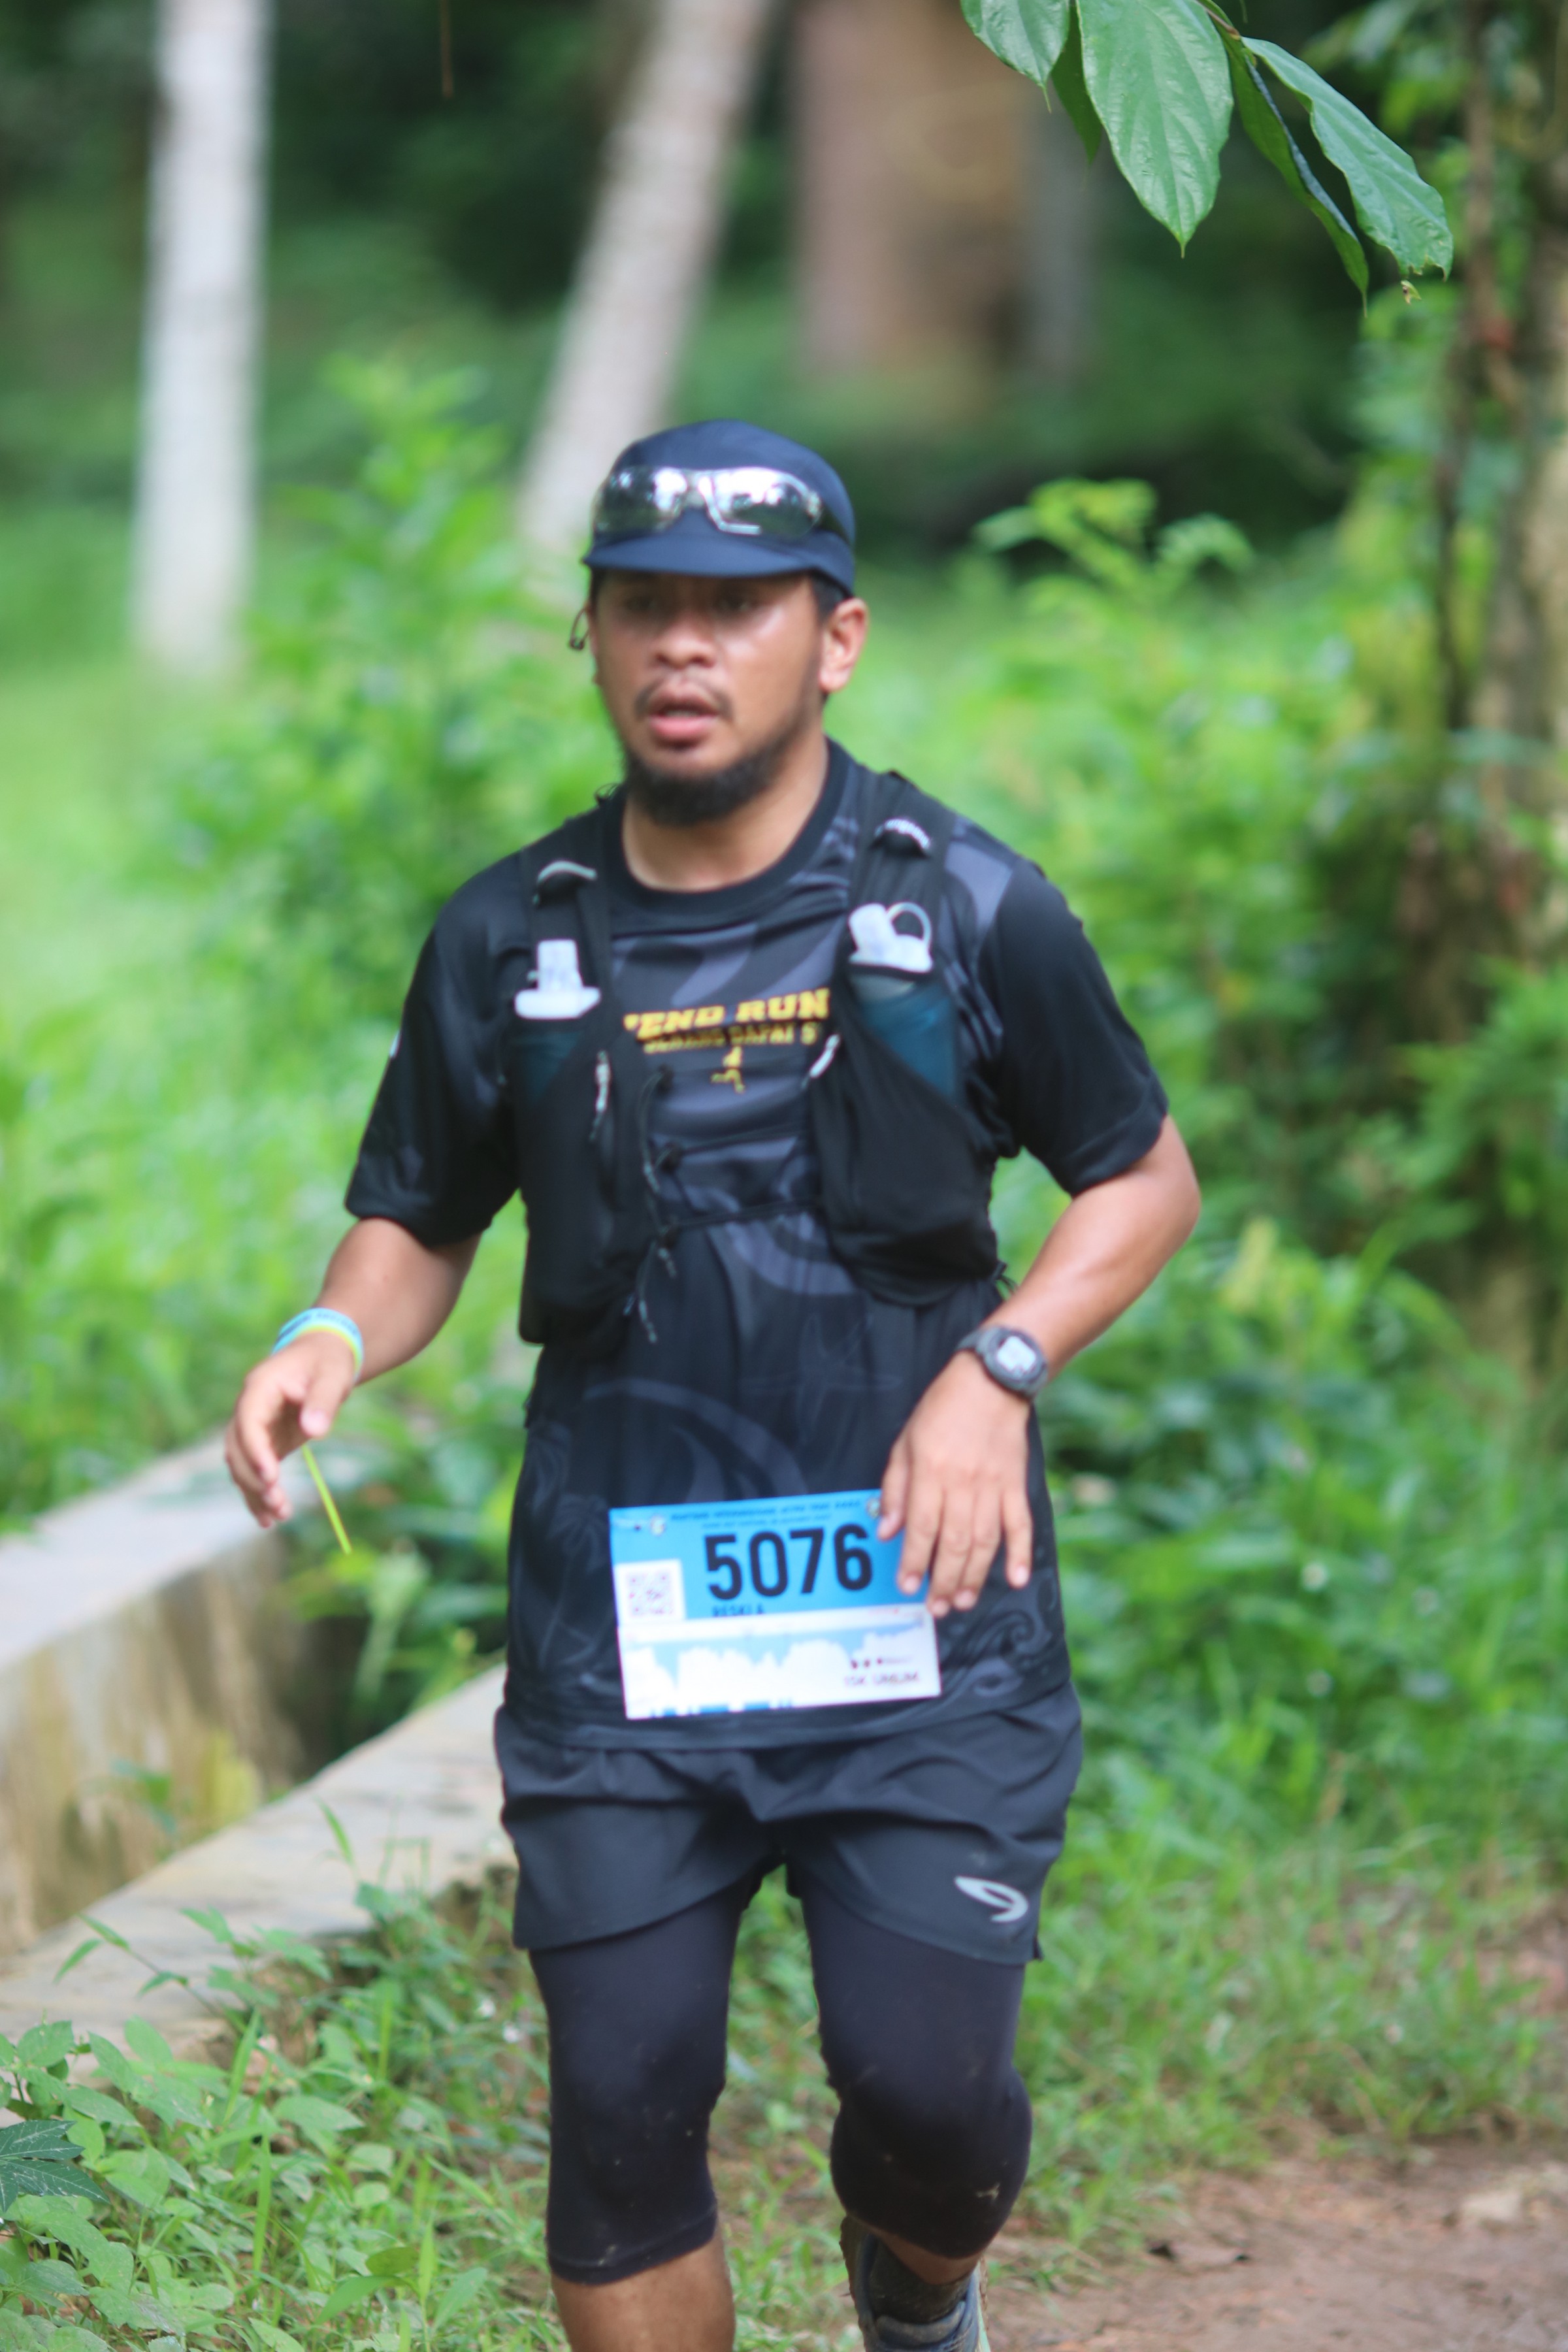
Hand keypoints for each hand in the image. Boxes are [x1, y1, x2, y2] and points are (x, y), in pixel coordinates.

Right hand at [224, 1334, 357, 1529]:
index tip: (271, 1476)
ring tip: (277, 1517)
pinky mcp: (265, 1441)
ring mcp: (253, 1426)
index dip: (255, 1450)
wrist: (323, 1356)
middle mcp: (249, 1408)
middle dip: (254, 1478)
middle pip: (238, 1448)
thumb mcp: (333, 1375)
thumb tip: (314, 1431)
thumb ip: (323, 1401)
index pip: (248, 1421)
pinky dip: (259, 1493)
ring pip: (241, 1464)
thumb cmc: (328, 1361)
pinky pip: (255, 1470)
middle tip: (278, 1504)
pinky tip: (270, 1518)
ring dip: (254, 1492)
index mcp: (260, 1387)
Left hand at [878, 1352, 1033, 1619]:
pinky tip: (1016, 1578)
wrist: (991, 1381)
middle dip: (942, 1580)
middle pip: (954, 1543)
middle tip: (935, 1607)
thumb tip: (887, 1530)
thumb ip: (896, 1488)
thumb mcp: (906, 1442)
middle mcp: (962, 1483)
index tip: (908, 1586)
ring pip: (984, 1541)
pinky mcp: (1016, 1484)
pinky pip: (1020, 1523)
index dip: (914, 1562)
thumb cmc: (942, 1409)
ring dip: (974, 1576)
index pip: (921, 1528)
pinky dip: (1020, 1552)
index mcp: (931, 1472)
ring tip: (962, 1601)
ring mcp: (993, 1486)